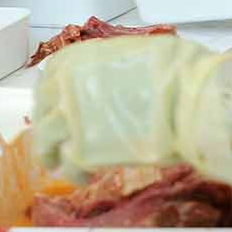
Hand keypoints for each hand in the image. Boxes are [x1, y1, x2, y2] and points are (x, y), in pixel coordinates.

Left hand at [32, 35, 231, 192]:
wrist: (189, 99)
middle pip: (42, 110)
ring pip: (46, 141)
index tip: (57, 106)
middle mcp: (64, 86)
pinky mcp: (83, 151)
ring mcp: (70, 119)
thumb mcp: (135, 54)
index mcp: (76, 59)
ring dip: (54, 154)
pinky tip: (86, 177)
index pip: (49, 79)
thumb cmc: (175, 71)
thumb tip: (118, 77)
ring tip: (66, 166)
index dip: (53, 96)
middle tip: (58, 139)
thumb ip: (112, 67)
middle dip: (49, 125)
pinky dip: (73, 173)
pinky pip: (68, 165)